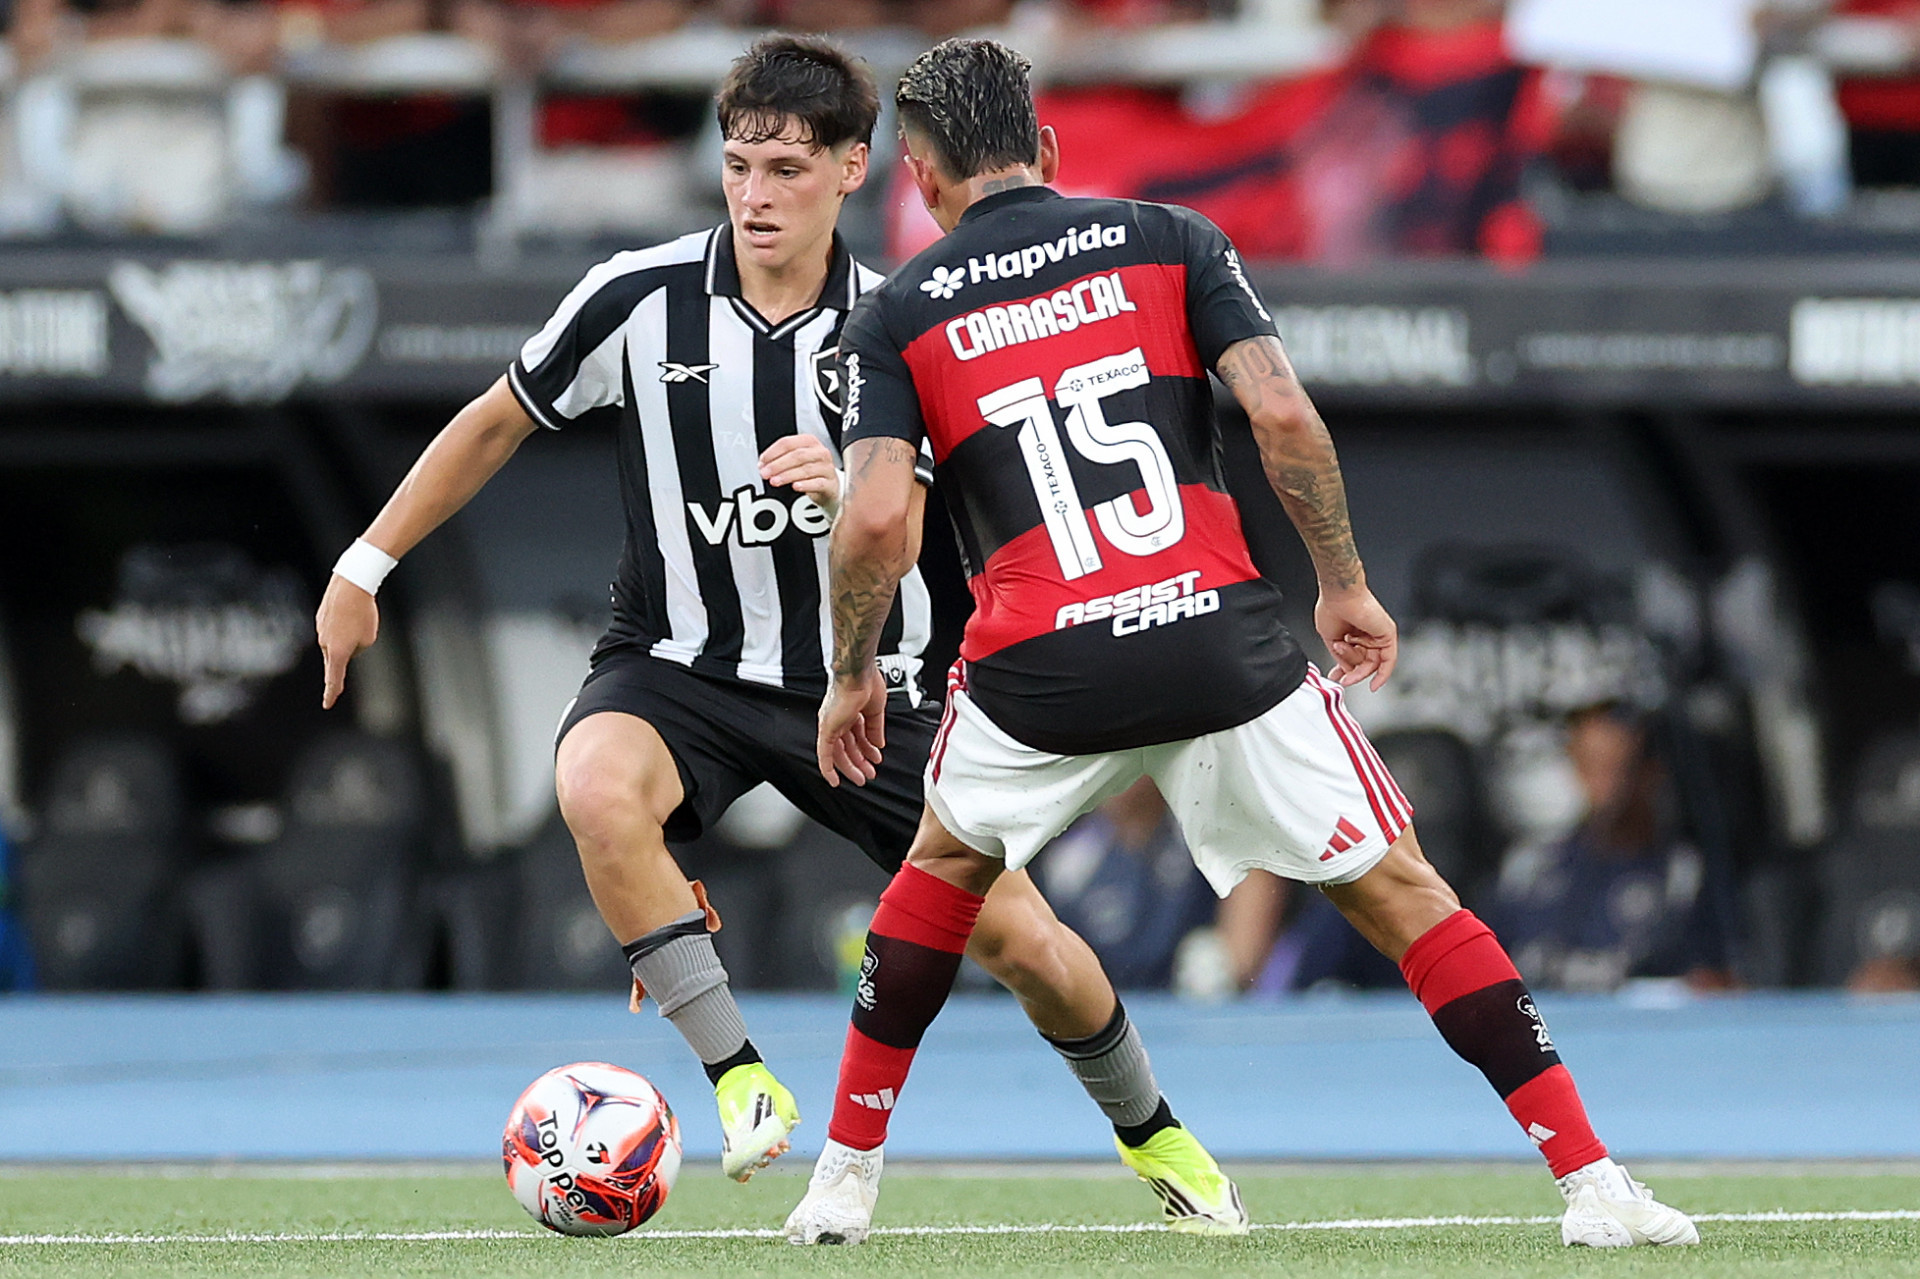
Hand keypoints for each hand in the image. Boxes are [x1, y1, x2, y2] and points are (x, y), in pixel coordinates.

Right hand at [316, 574, 379, 708]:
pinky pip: (333, 626)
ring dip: (348, 633)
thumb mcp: (369, 638)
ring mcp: (320, 630)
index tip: (328, 704)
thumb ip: (358, 649)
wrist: (351, 584)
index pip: (334, 679)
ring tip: (358, 617)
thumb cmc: (363, 613)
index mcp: (338, 653)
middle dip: (348, 651)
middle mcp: (325, 643)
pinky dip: (342, 623)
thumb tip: (349, 647)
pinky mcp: (320, 618)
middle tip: (358, 633)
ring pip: (337, 640)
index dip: (331, 693)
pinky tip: (349, 611)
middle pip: (338, 657)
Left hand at [760, 434, 840, 514]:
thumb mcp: (797, 461)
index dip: (772, 452)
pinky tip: (795, 486)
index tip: (762, 462)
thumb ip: (780, 459)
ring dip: (787, 475)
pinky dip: (804, 485)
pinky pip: (817, 483)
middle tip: (766, 473)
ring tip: (775, 481)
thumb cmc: (811, 471)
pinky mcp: (830, 483)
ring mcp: (826, 468)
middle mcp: (820, 452)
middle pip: (797, 455)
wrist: (830, 487)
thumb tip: (763, 465)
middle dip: (778, 464)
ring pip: (806, 469)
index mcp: (809, 442)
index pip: (788, 443)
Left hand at [817, 667, 887, 786]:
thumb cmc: (866, 682)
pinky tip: (833, 780)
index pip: (857, 736)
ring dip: (851, 767)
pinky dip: (828, 769)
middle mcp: (838, 718)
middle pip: (848, 746)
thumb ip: (876, 730)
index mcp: (850, 711)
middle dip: (860, 762)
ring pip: (838, 753)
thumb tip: (879, 745)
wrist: (859, 674)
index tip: (875, 759)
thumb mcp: (876, 711)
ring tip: (862, 778)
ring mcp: (831, 724)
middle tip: (869, 774)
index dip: (867, 750)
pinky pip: (824, 754)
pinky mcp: (826, 729)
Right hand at [1315, 586, 1396, 690]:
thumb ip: (1340, 656)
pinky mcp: (1387, 634)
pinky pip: (1388, 660)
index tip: (1338, 677)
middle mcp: (1368, 634)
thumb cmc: (1332, 608)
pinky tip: (1375, 684)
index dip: (1345, 670)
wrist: (1339, 594)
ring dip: (1358, 669)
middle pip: (1365, 662)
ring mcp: (1378, 634)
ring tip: (1345, 666)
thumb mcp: (1330, 638)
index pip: (1354, 657)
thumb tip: (1346, 669)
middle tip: (1344, 680)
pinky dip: (1383, 674)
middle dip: (1353, 674)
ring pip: (1373, 663)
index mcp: (1354, 633)